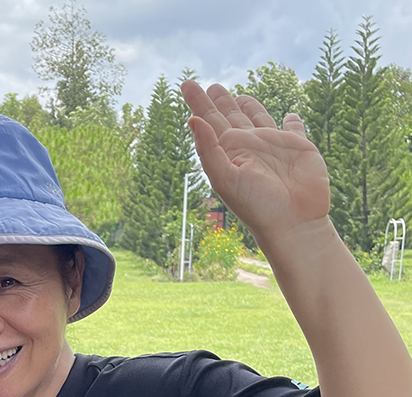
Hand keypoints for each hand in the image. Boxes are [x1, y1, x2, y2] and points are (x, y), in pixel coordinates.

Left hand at [180, 81, 330, 245]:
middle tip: (211, 86)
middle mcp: (249, 145)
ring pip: (259, 119)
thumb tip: (192, 119)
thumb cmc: (255, 204)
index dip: (199, 103)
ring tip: (239, 95)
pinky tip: (289, 115)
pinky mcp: (300, 146)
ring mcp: (273, 145)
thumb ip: (208, 149)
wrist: (292, 222)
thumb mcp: (225, 177)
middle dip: (220, 102)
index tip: (187, 84)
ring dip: (250, 107)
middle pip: (231, 116)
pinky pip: (295, 129)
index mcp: (229, 150)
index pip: (210, 120)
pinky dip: (293, 121)